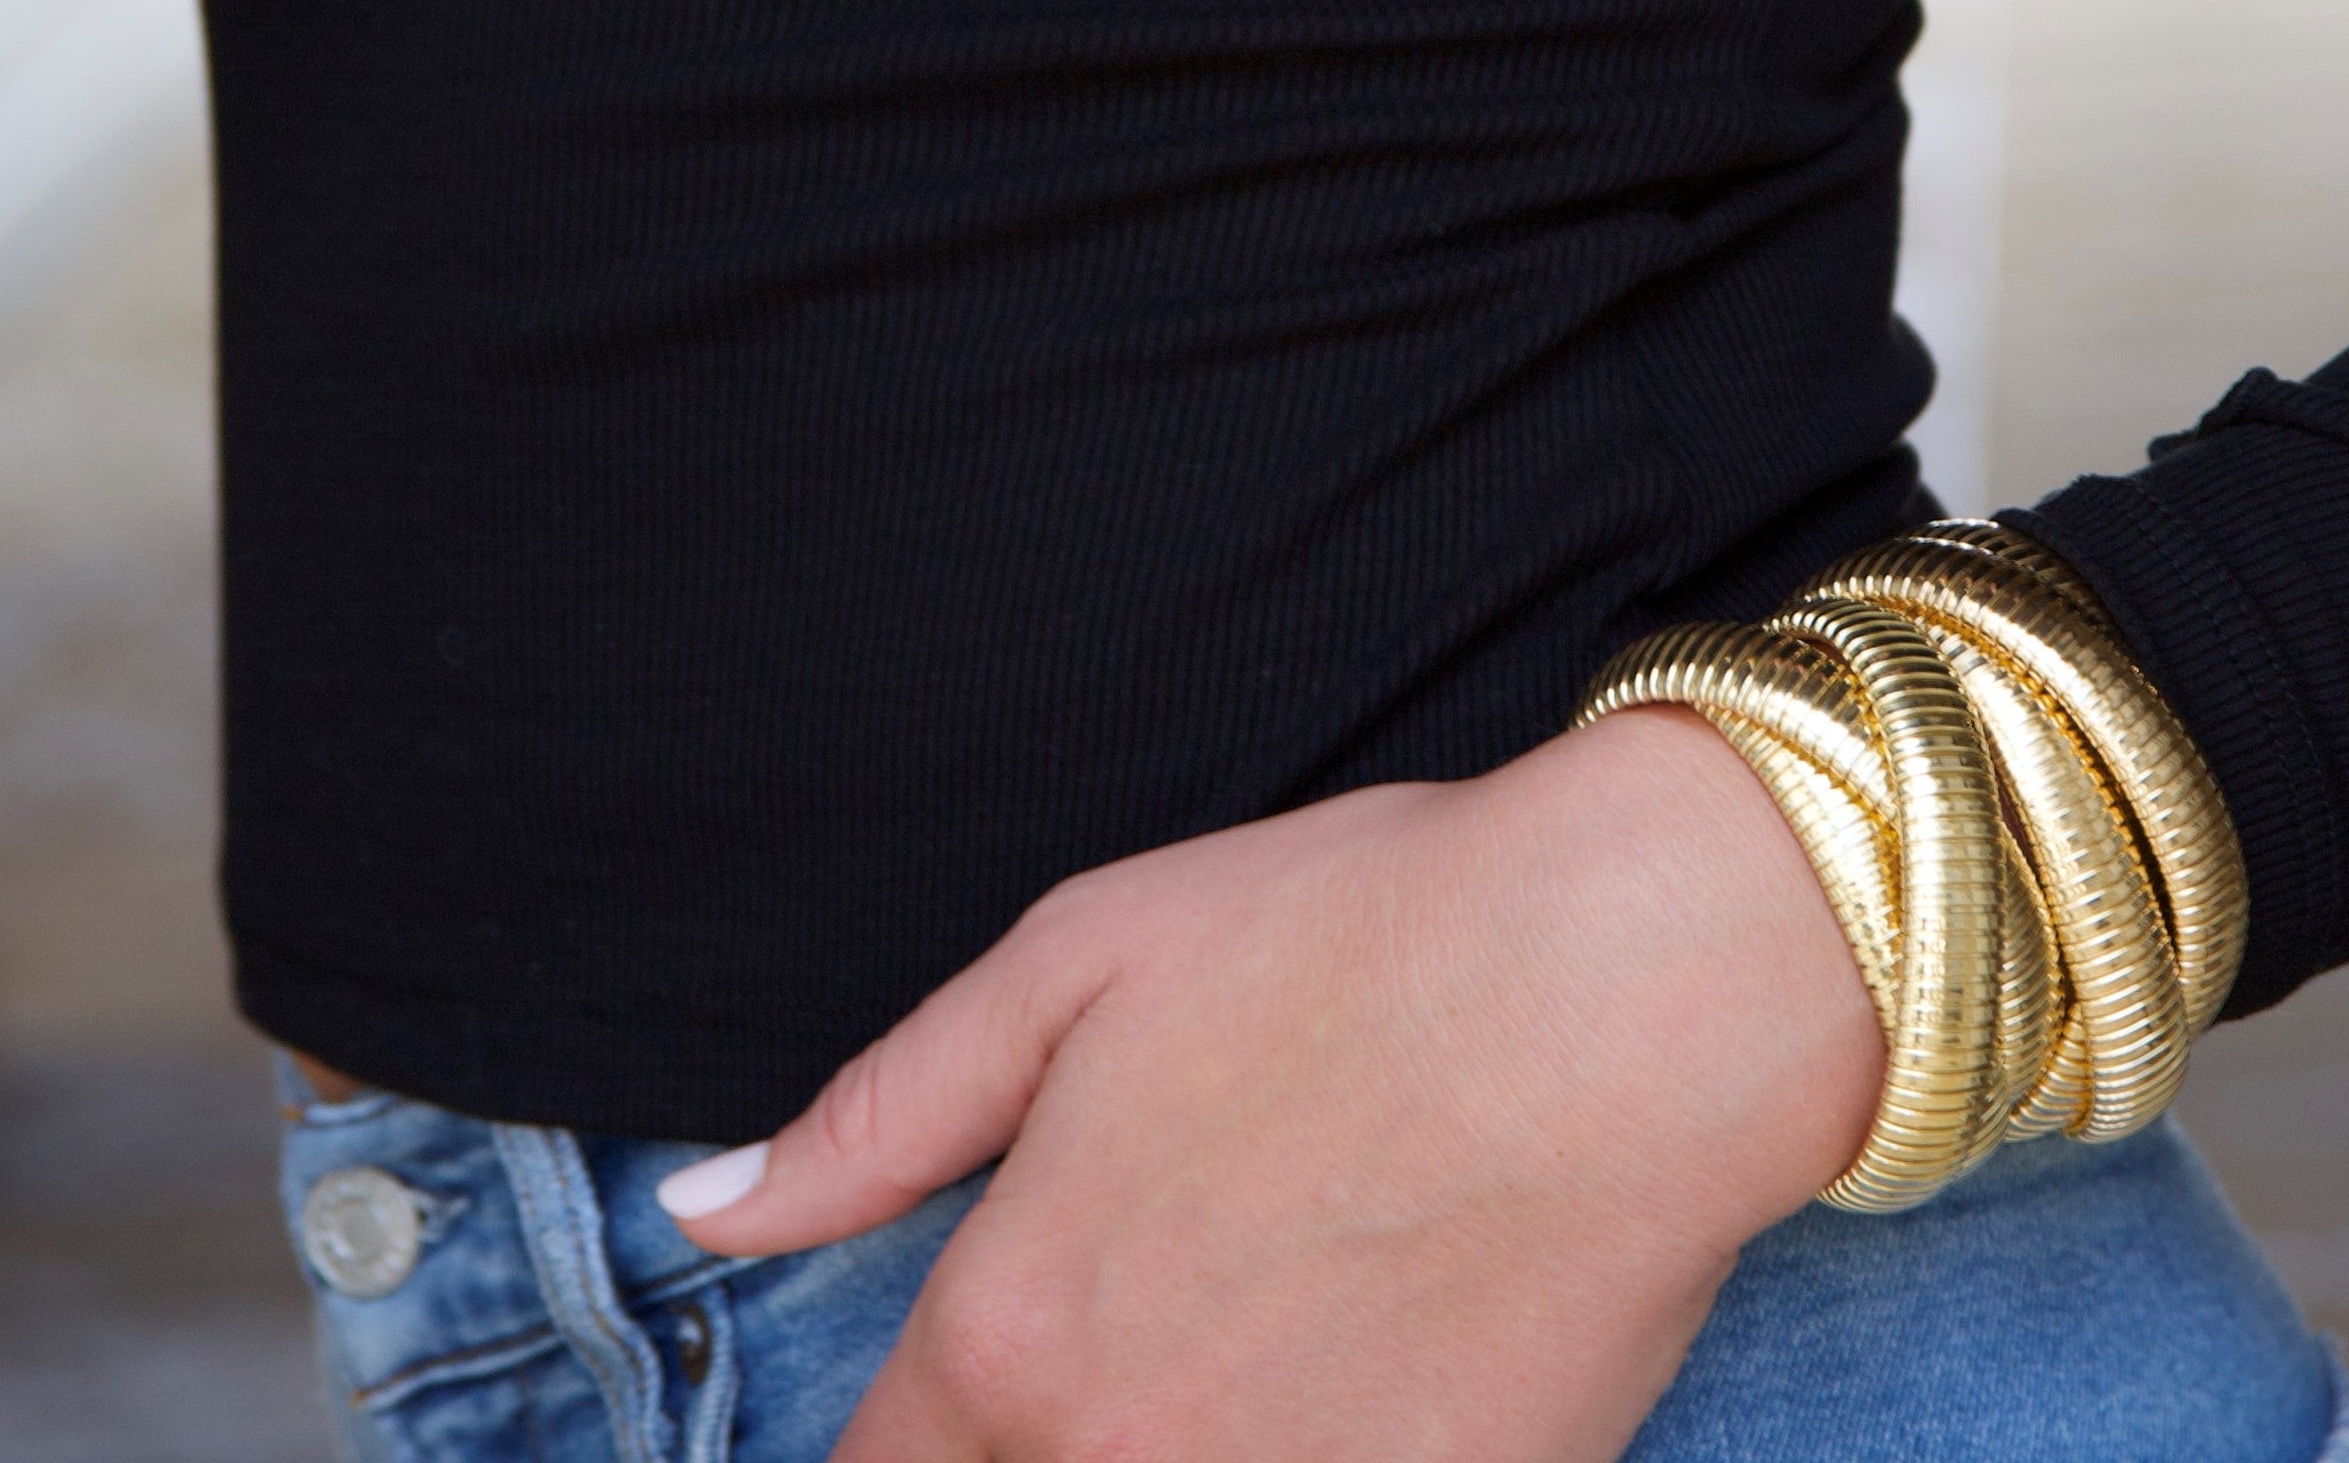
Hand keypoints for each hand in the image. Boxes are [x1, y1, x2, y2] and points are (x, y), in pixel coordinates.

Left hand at [659, 710, 1880, 1459]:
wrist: (1637, 988)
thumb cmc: (1368, 936)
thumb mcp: (1082, 958)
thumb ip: (878, 1115)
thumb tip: (712, 1211)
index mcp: (1011, 1339)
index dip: (901, 1442)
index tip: (968, 1385)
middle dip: (1034, 1437)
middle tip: (1143, 1313)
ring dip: (1170, 1438)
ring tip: (1246, 1332)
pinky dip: (1304, 1453)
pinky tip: (1352, 1365)